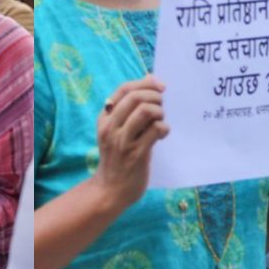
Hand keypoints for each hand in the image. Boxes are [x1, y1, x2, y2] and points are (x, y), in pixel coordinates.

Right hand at [90, 76, 168, 213]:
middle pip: (135, 97)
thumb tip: (150, 78)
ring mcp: (123, 141)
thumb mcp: (116, 130)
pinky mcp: (136, 155)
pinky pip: (155, 131)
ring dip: (159, 111)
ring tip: (161, 119)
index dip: (144, 83)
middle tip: (162, 104)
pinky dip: (163, 128)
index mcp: (105, 118)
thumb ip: (131, 107)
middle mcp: (111, 127)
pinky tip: (162, 134)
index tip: (160, 86)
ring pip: (145, 111)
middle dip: (154, 96)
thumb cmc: (117, 157)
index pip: (123, 89)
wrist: (110, 190)